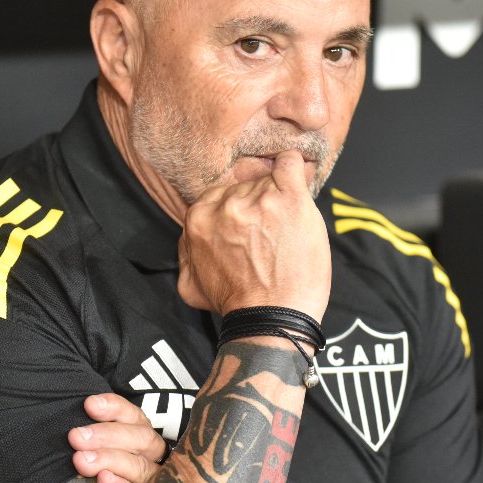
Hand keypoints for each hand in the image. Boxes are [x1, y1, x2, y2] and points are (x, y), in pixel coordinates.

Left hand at [69, 393, 167, 482]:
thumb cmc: (98, 468)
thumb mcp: (98, 448)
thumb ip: (92, 435)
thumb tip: (77, 420)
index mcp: (141, 435)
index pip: (134, 416)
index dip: (114, 408)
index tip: (89, 405)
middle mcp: (151, 456)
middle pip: (141, 438)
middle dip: (108, 435)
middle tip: (76, 437)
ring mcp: (152, 482)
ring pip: (140, 466)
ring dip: (110, 459)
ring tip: (82, 460)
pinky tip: (103, 481)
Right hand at [177, 150, 330, 320]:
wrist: (272, 318)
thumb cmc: (236, 304)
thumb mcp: (191, 285)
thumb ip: (185, 254)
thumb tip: (189, 238)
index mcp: (199, 218)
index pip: (219, 196)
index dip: (238, 209)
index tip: (251, 225)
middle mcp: (226, 204)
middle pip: (245, 186)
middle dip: (258, 205)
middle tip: (270, 233)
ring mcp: (259, 198)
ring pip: (269, 180)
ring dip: (279, 198)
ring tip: (287, 227)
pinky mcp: (290, 199)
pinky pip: (291, 164)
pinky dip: (294, 168)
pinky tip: (297, 179)